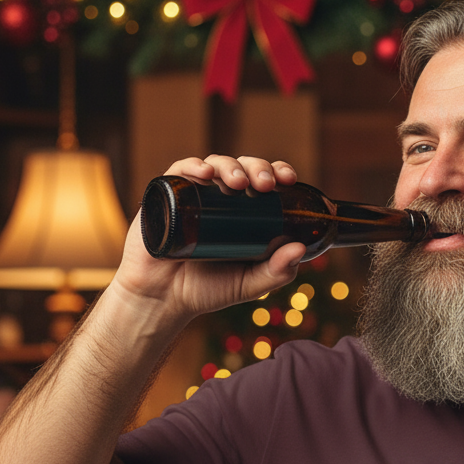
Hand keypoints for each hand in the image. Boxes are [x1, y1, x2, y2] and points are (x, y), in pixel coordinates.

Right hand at [111, 155, 305, 322]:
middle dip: (258, 168)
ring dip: (230, 166)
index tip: (289, 180)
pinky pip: (179, 171)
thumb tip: (300, 249)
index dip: (278, 173)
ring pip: (215, 165)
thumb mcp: (249, 285)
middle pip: (244, 168)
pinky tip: (205, 172)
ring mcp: (194, 194)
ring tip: (239, 182)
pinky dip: (193, 166)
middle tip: (266, 184)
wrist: (163, 298)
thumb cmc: (207, 290)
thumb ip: (276, 272)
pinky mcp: (167, 194)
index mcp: (245, 213)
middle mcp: (221, 199)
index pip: (266, 183)